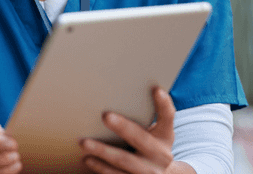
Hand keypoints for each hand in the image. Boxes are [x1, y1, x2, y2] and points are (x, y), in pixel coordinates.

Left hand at [78, 87, 193, 173]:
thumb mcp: (157, 132)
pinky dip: (101, 168)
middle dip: (123, 127)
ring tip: (84, 143)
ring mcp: (149, 172)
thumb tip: (129, 87)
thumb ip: (146, 114)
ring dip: (103, 152)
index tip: (156, 89)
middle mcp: (161, 155)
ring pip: (125, 161)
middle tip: (105, 115)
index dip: (164, 104)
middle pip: (141, 139)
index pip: (168, 118)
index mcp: (165, 137)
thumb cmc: (151, 145)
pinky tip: (88, 160)